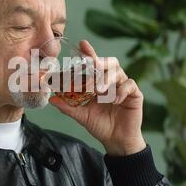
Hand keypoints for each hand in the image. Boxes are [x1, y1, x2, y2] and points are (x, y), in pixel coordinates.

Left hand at [49, 40, 145, 155]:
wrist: (115, 141)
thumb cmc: (99, 125)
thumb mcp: (81, 115)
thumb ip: (68, 106)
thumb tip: (51, 99)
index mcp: (98, 82)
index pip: (94, 64)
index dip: (89, 53)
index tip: (82, 44)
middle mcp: (111, 81)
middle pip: (108, 62)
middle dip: (99, 62)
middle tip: (92, 66)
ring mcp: (123, 86)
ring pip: (118, 71)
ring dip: (107, 78)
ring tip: (99, 90)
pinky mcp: (135, 94)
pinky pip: (129, 84)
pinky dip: (121, 90)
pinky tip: (115, 100)